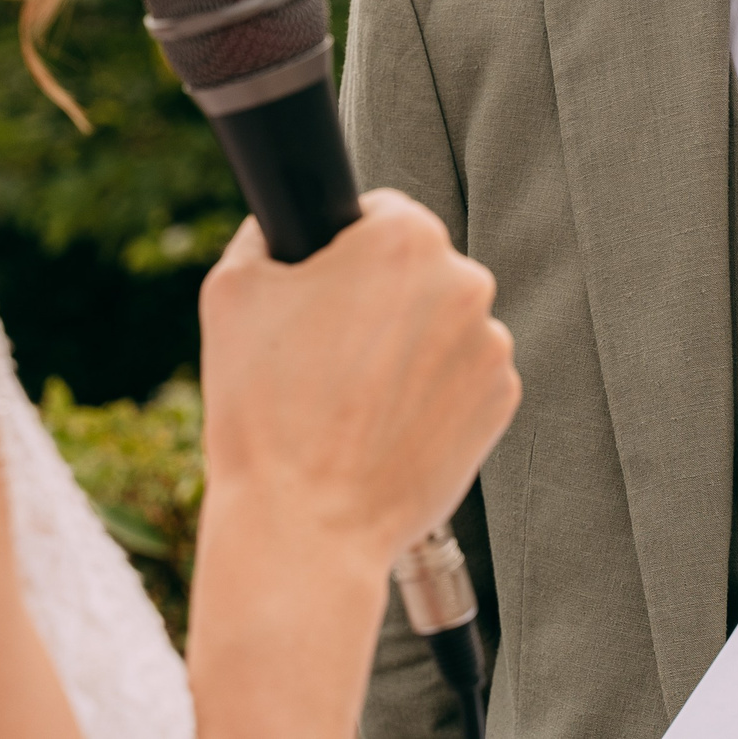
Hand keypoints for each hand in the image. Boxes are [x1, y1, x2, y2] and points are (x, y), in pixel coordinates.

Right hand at [197, 189, 518, 567]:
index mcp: (405, 237)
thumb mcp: (234, 291)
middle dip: (378, 298)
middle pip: (417, 269)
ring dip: (408, 346)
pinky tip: (386, 425)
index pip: (380, 212)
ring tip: (354, 399)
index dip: (343, 248)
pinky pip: (463, 376)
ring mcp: (492, 344)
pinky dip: (432, 393)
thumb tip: (284, 224)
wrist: (306, 526)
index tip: (323, 289)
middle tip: (328, 352)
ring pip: (442, 324)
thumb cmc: (264, 411)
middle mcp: (465, 279)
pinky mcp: (503, 400)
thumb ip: (266, 234)